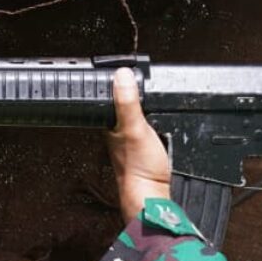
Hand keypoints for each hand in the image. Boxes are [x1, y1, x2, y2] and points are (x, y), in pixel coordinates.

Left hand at [105, 67, 170, 222]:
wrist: (151, 197)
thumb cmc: (139, 169)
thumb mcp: (135, 129)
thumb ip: (128, 103)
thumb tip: (122, 75)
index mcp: (111, 122)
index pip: (107, 94)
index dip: (111, 78)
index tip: (113, 64)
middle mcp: (117, 129)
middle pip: (119, 101)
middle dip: (123, 86)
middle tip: (127, 69)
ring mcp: (129, 137)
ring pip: (130, 112)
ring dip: (135, 100)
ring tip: (137, 85)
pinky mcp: (142, 145)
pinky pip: (143, 123)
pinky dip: (148, 115)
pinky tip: (154, 114)